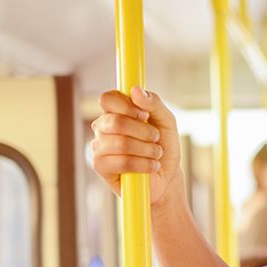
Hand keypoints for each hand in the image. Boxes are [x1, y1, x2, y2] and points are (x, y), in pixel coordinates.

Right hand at [90, 86, 182, 202]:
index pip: (108, 99)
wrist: (167, 176)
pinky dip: (143, 164)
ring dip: (147, 150)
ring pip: (121, 143)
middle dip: (144, 132)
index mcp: (115, 112)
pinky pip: (122, 162)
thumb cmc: (164, 146)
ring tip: (156, 154)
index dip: (127, 106)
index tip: (145, 115)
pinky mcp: (100, 166)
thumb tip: (135, 89)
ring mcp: (99, 146)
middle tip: (155, 138)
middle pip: (116, 122)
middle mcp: (102, 127)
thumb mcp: (167, 121)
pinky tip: (151, 166)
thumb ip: (154, 103)